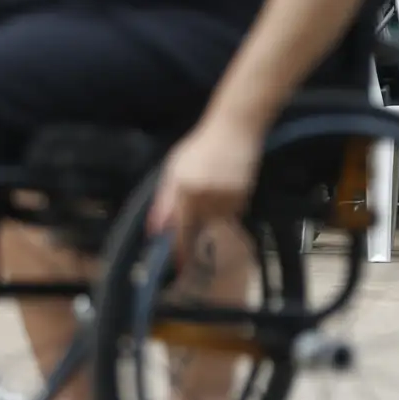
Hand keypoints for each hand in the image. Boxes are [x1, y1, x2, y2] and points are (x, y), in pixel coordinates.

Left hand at [147, 115, 266, 263]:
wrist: (235, 130)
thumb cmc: (199, 148)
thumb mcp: (174, 171)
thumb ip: (164, 201)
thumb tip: (155, 230)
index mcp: (185, 190)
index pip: (180, 230)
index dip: (179, 251)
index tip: (179, 269)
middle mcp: (205, 198)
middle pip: (198, 230)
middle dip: (195, 234)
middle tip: (194, 231)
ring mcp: (226, 198)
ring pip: (215, 223)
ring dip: (210, 218)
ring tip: (211, 192)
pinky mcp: (243, 198)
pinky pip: (231, 214)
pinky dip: (225, 209)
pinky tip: (224, 189)